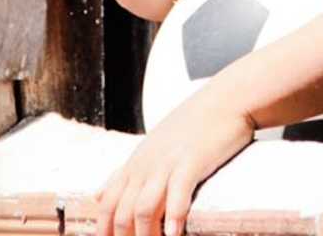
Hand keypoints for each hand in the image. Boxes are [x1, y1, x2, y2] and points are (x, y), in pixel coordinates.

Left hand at [95, 89, 254, 235]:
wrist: (224, 100)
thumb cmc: (192, 126)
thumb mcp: (151, 147)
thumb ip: (126, 172)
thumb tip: (98, 194)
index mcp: (135, 163)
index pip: (107, 203)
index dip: (104, 231)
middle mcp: (145, 165)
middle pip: (122, 212)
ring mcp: (166, 163)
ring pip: (143, 208)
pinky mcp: (191, 161)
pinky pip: (177, 193)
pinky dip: (173, 217)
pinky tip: (174, 234)